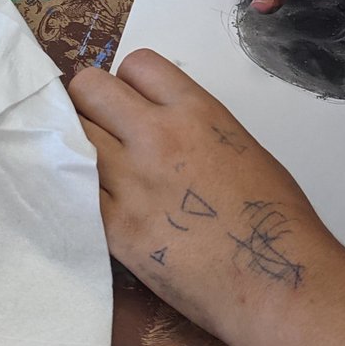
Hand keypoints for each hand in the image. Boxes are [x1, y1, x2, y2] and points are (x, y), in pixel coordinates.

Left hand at [69, 49, 339, 345]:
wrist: (275, 281)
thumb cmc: (273, 216)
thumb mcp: (241, 146)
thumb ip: (193, 126)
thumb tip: (162, 125)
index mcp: (195, 111)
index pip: (135, 64)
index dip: (128, 83)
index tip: (131, 105)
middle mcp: (156, 135)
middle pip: (88, 89)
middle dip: (89, 103)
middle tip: (100, 130)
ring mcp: (130, 180)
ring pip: (69, 136)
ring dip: (74, 146)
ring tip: (91, 166)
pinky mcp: (113, 227)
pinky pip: (72, 189)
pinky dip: (74, 189)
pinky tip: (88, 200)